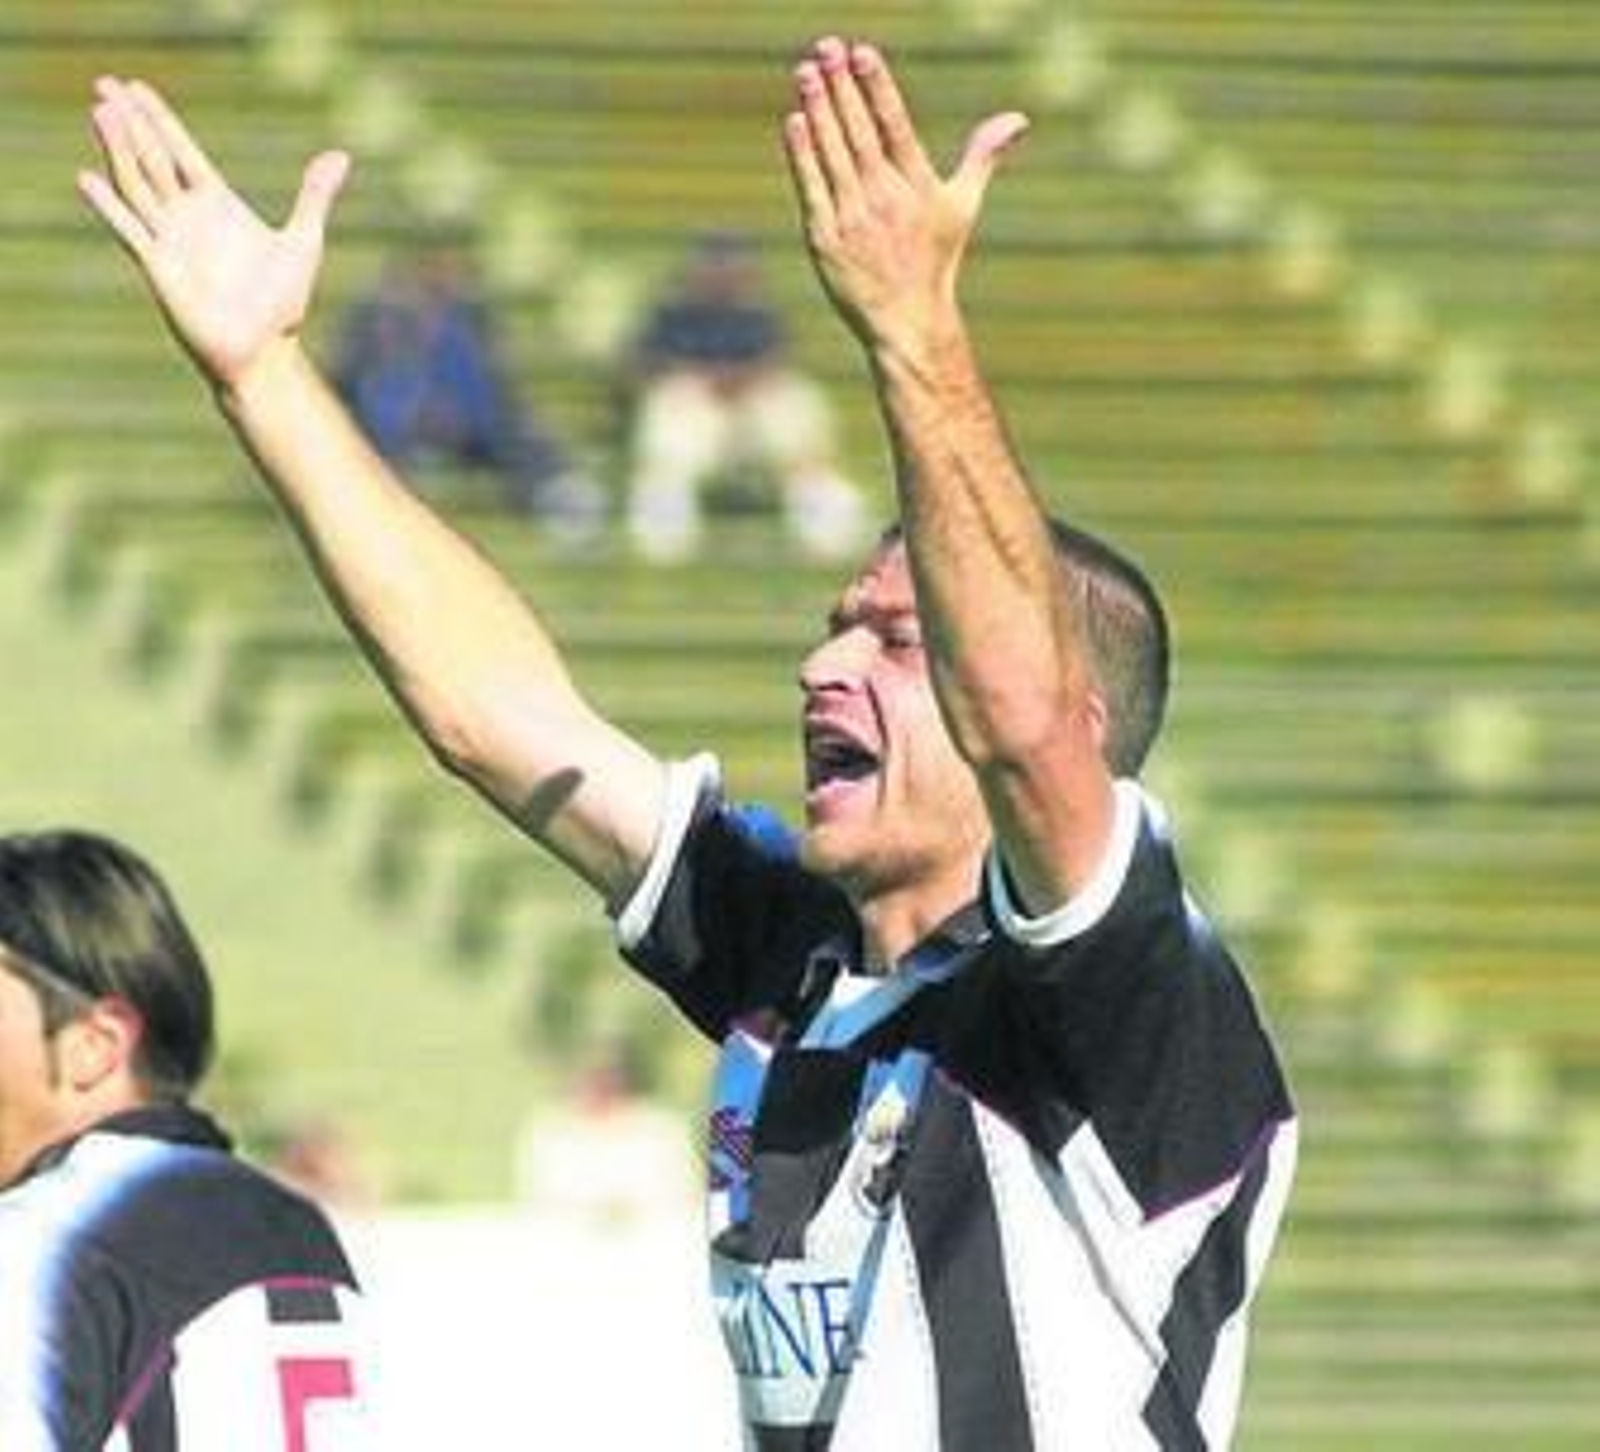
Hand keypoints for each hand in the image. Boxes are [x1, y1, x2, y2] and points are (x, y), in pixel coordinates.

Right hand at [78, 77, 349, 392]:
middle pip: (152, 159)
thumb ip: (315, 196)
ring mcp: (170, 241)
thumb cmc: (282, 305)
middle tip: (105, 82)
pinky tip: (88, 179)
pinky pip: (129, 231)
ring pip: (137, 184)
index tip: (136, 88)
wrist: (264, 353)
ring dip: (118, 149)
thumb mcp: (304, 241)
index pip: (182, 152)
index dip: (160, 120)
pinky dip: (108, 206)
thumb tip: (341, 155)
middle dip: (130, 123)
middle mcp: (188, 218)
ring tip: (100, 111)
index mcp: (218, 206)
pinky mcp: (160, 268)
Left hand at [782, 37, 1027, 354]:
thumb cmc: (934, 262)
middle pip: (860, 133)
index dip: (877, 88)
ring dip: (819, 110)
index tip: (863, 52)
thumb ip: (983, 157)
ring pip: (833, 154)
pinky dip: (803, 155)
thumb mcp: (962, 207)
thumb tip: (1018, 119)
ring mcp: (854, 218)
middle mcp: (886, 199)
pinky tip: (795, 121)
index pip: (895, 126)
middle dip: (842, 88)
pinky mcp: (825, 238)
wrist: (907, 321)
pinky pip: (812, 188)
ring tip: (806, 72)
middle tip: (826, 46)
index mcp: (918, 186)